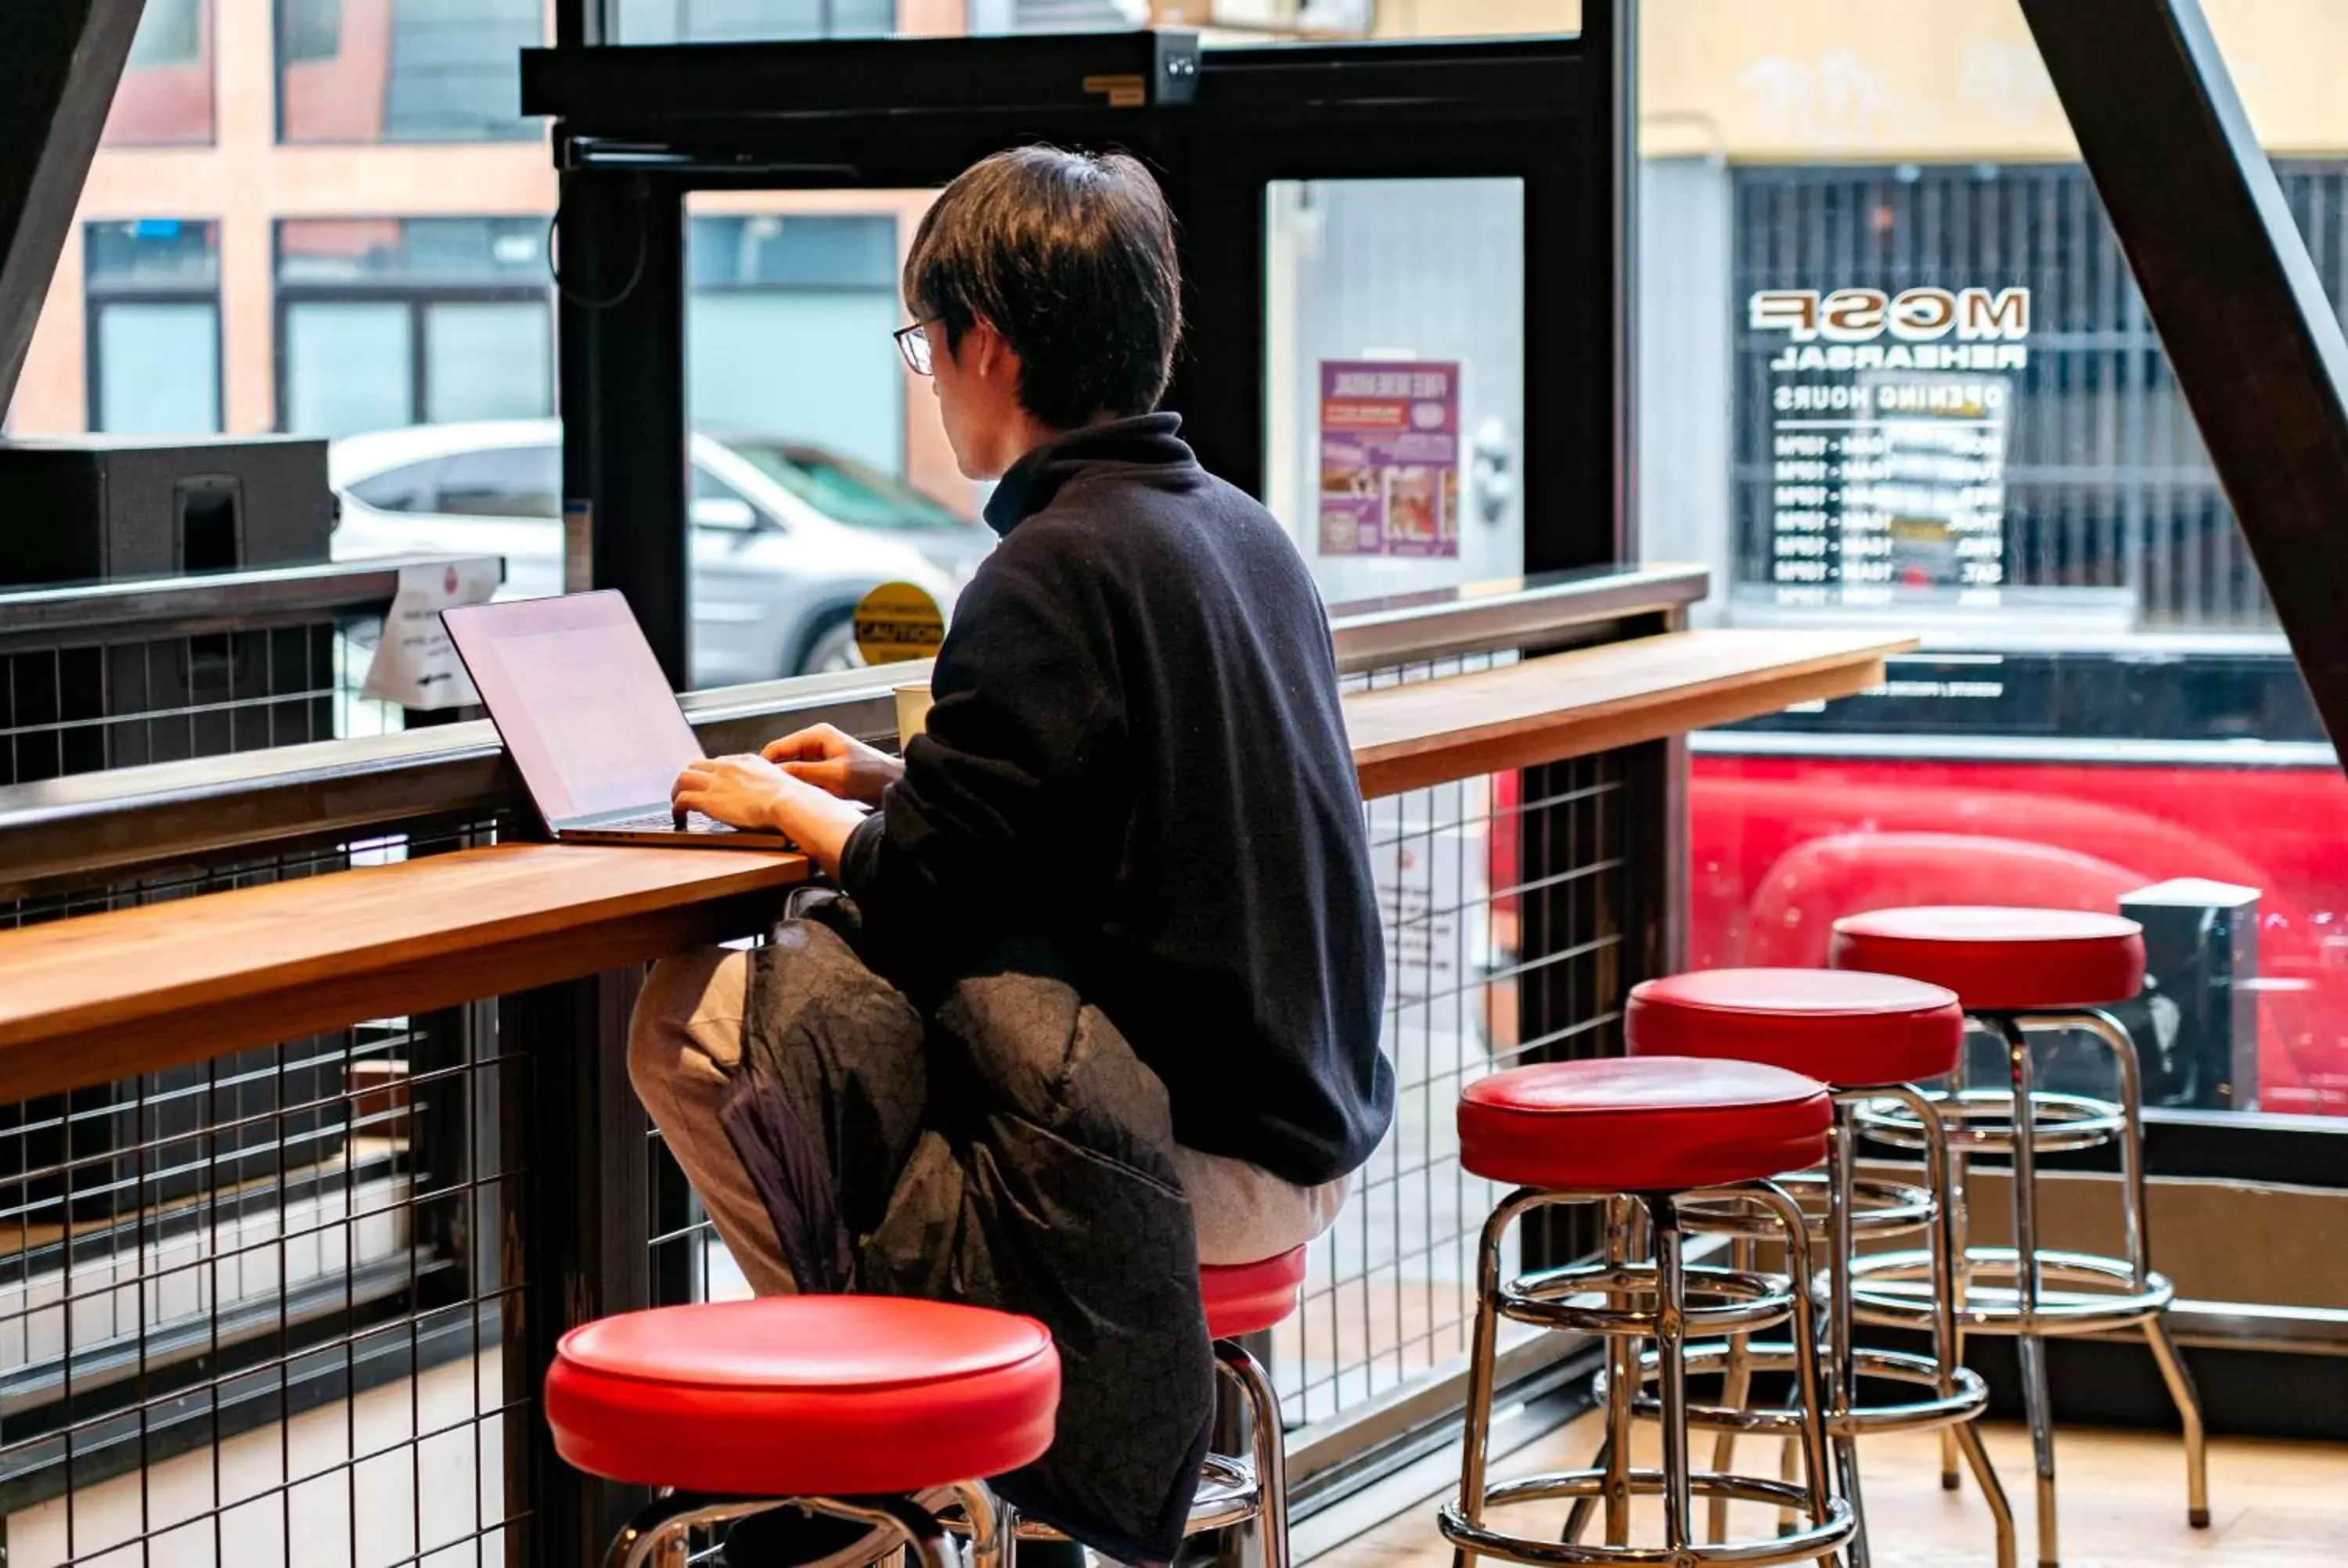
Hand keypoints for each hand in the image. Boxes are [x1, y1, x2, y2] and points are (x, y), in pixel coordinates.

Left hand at [672, 753, 797, 833]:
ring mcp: (716, 781)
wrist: (788, 803)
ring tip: (679, 805)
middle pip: (696, 765)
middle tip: (689, 793)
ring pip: (683, 778)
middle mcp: (728, 767)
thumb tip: (774, 796)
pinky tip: (680, 818)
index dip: (710, 775)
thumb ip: (771, 785)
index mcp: (746, 761)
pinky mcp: (708, 799)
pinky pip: (682, 799)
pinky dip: (676, 809)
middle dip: (690, 779)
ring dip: (678, 791)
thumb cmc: (792, 799)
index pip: (719, 762)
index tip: (710, 786)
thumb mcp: (781, 783)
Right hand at [762, 723, 902, 805]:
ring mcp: (821, 754)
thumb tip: (775, 774)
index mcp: (817, 735)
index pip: (778, 746)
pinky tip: (792, 797)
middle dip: (773, 772)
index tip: (752, 780)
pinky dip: (798, 785)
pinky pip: (804, 775)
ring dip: (786, 780)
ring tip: (773, 795)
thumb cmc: (870, 776)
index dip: (764, 763)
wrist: (894, 783)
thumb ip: (803, 772)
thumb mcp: (832, 775)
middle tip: (760, 791)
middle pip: (783, 756)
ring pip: (792, 768)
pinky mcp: (826, 769)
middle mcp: (817, 740)